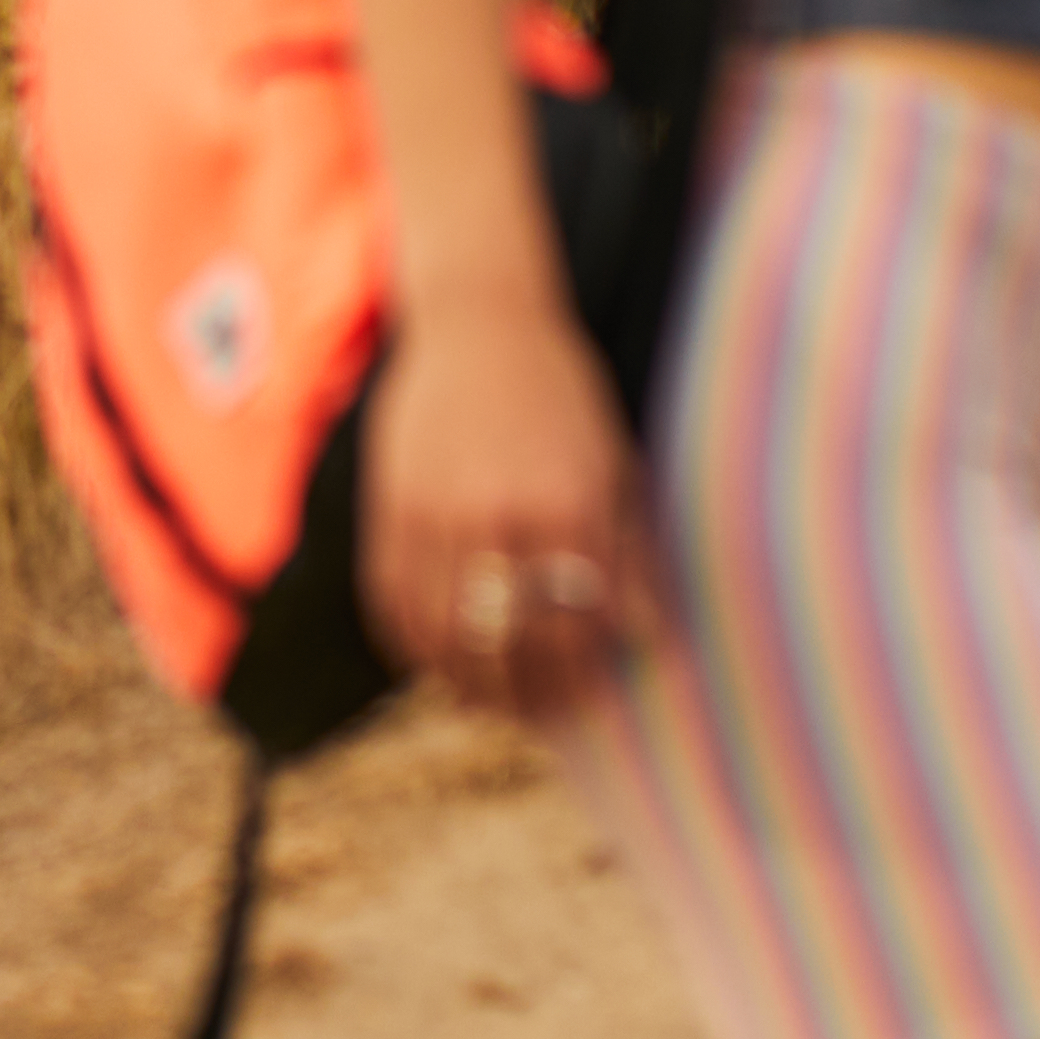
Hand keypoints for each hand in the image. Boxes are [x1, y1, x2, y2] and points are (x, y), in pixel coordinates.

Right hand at [360, 305, 661, 717]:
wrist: (480, 321)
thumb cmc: (564, 392)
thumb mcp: (616, 465)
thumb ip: (633, 556)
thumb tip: (650, 639)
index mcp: (566, 508)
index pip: (571, 632)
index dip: (578, 682)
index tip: (586, 704)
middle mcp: (497, 516)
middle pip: (505, 646)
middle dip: (523, 697)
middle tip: (536, 718)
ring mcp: (435, 514)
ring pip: (443, 636)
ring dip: (464, 683)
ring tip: (486, 704)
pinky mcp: (389, 507)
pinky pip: (392, 601)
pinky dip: (409, 646)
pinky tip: (432, 663)